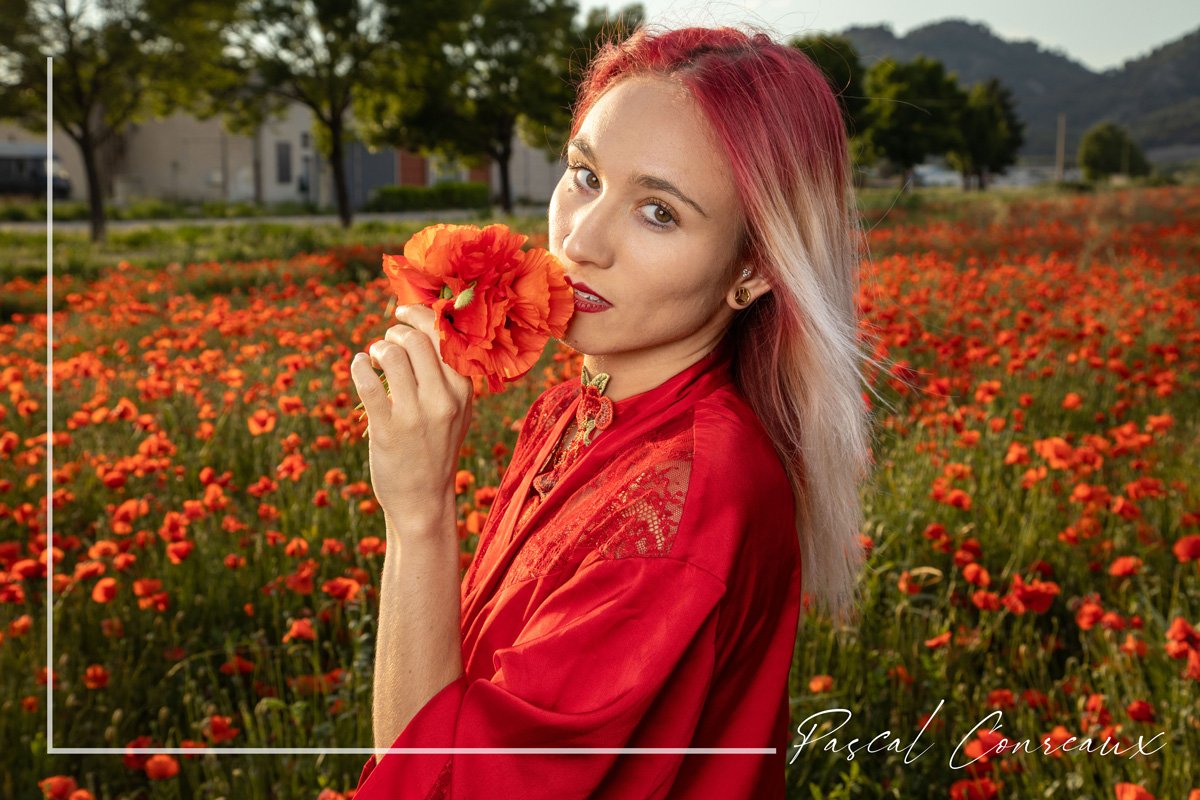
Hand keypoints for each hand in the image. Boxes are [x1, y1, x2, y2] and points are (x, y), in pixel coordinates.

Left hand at [350, 305, 473, 534]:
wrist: (424, 500)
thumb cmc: (436, 450)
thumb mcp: (457, 412)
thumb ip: (448, 376)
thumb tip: (423, 330)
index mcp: (463, 390)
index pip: (446, 336)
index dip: (420, 315)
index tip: (403, 312)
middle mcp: (443, 399)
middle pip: (418, 339)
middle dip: (395, 331)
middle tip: (387, 341)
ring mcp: (415, 414)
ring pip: (393, 355)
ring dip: (377, 348)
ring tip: (374, 357)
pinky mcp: (388, 429)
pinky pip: (367, 382)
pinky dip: (358, 366)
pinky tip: (358, 366)